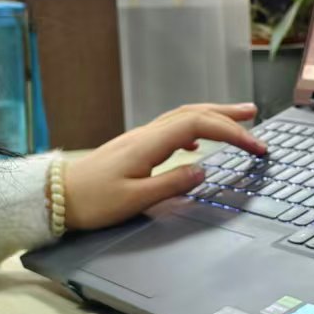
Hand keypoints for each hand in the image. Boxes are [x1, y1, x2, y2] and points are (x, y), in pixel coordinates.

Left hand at [63, 103, 264, 232]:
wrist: (57, 196)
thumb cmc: (92, 201)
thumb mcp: (135, 199)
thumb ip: (172, 184)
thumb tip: (202, 170)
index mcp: (149, 144)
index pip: (200, 126)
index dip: (232, 132)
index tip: (254, 146)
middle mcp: (146, 134)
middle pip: (194, 113)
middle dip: (228, 114)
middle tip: (255, 116)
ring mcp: (140, 138)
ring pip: (183, 117)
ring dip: (213, 116)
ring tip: (236, 120)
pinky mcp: (135, 147)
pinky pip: (172, 129)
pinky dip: (193, 129)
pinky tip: (199, 145)